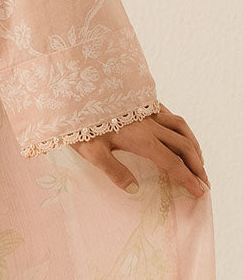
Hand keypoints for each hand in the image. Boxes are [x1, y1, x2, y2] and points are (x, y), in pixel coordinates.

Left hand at [69, 102, 209, 197]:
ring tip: (199, 161)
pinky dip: (181, 126)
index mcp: (141, 139)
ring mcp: (146, 111)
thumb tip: (134, 188)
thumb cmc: (79, 123)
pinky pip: (168, 113)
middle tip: (205, 182)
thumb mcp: (92, 152)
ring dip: (193, 145)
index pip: (172, 162)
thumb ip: (114, 171)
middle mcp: (149, 124)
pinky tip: (179, 132)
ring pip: (180, 126)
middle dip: (197, 165)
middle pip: (183, 145)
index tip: (200, 192)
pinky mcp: (140, 102)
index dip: (188, 178)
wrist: (75, 88)